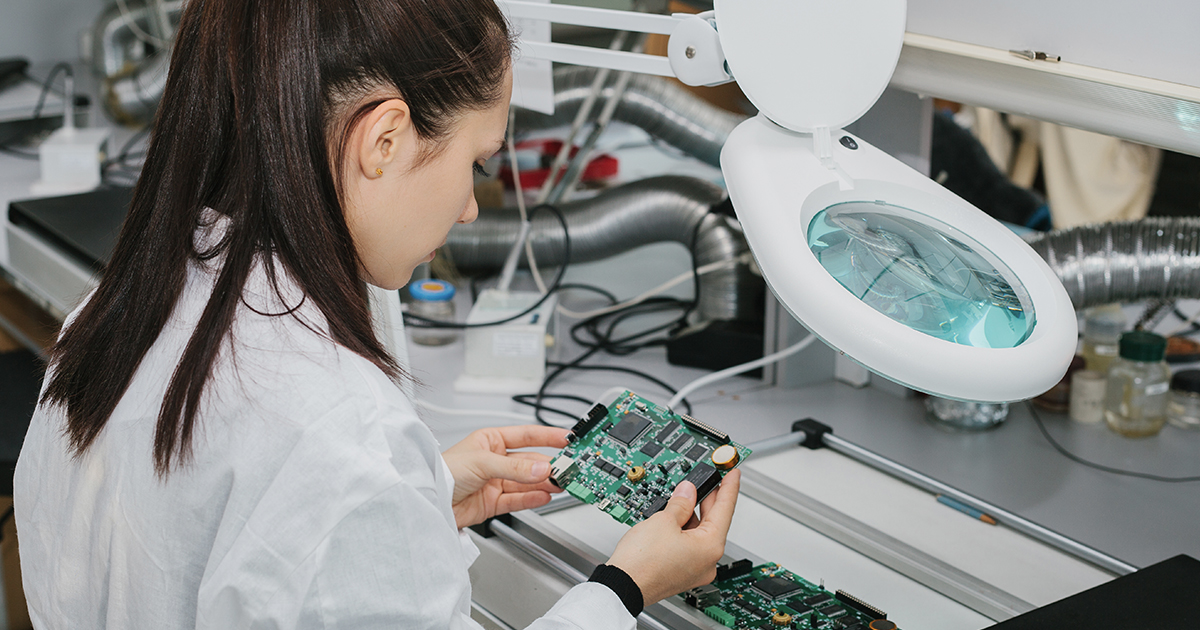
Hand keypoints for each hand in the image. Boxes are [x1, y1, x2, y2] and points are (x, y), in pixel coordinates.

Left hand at [441, 425, 568, 528]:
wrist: (428, 502)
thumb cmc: (443, 473)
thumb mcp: (481, 463)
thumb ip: (513, 468)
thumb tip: (540, 468)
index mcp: (490, 441)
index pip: (526, 435)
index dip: (547, 436)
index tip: (567, 438)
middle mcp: (494, 461)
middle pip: (528, 462)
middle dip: (548, 466)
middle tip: (567, 469)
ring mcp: (494, 482)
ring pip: (526, 482)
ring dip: (543, 483)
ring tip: (560, 484)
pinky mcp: (493, 503)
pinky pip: (518, 499)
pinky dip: (531, 499)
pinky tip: (544, 496)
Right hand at [606, 469, 739, 605]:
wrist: (622, 587)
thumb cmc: (642, 562)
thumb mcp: (663, 520)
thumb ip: (681, 502)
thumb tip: (687, 492)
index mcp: (710, 547)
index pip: (726, 509)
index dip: (729, 486)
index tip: (733, 473)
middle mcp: (707, 562)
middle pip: (713, 522)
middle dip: (708, 498)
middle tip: (709, 478)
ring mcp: (694, 569)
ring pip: (699, 534)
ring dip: (692, 513)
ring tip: (683, 495)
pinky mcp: (680, 572)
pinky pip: (688, 545)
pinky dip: (683, 529)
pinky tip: (674, 516)